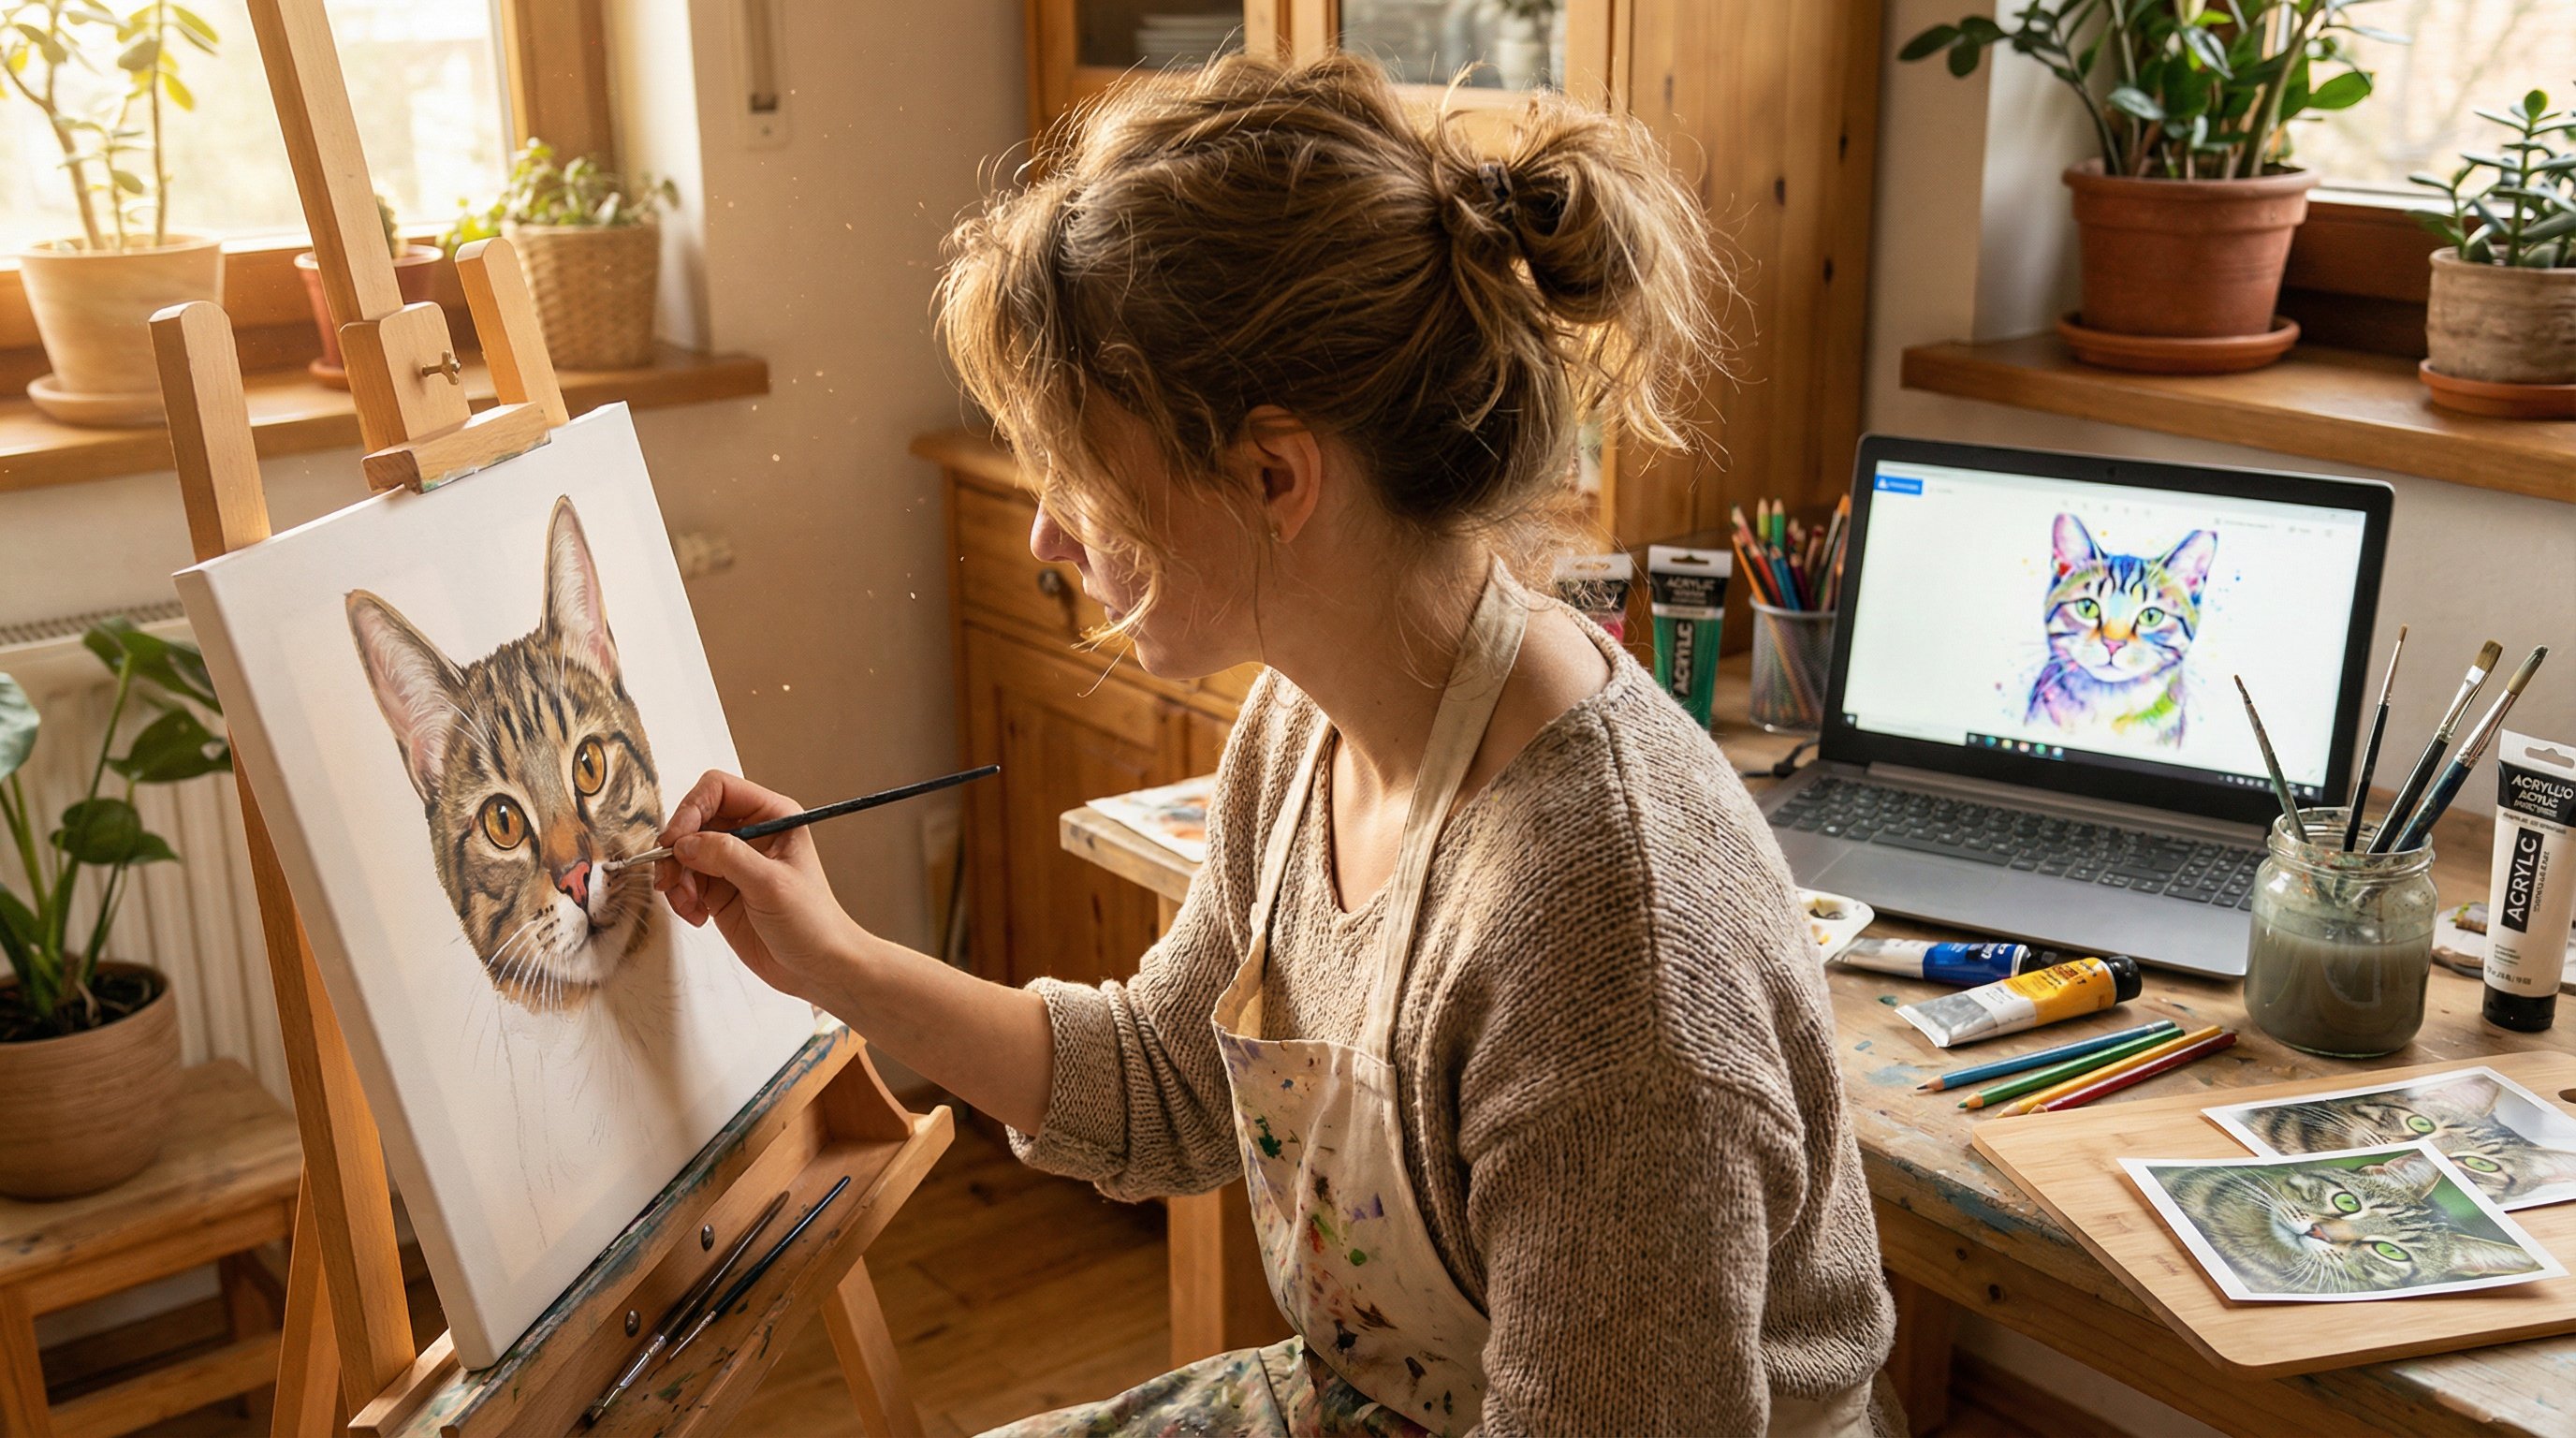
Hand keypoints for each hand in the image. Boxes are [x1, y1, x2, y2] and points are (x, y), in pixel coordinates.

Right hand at [656, 770, 860, 1007]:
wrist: (817, 967)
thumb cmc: (812, 922)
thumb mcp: (771, 884)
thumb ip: (726, 856)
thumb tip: (684, 842)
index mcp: (772, 816)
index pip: (718, 789)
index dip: (691, 809)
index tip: (676, 841)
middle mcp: (750, 833)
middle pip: (693, 819)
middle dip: (676, 849)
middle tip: (672, 878)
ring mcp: (732, 861)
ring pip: (682, 851)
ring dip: (676, 877)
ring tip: (689, 905)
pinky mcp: (719, 889)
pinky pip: (684, 881)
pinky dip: (681, 897)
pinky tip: (698, 917)